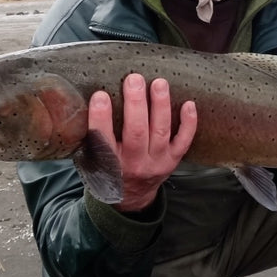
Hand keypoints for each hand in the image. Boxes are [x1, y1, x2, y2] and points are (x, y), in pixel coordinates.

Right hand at [88, 73, 196, 212]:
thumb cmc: (109, 170)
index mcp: (109, 164)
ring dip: (160, 106)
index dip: (101, 117)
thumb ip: (91, 137)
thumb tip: (87, 98)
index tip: (100, 95)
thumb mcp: (92, 160)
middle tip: (134, 79)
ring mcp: (157, 162)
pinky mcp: (173, 160)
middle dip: (136, 104)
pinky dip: (188, 123)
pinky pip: (184, 141)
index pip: (103, 140)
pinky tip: (189, 104)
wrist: (131, 197)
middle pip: (136, 132)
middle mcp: (134, 164)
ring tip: (159, 83)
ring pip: (160, 132)